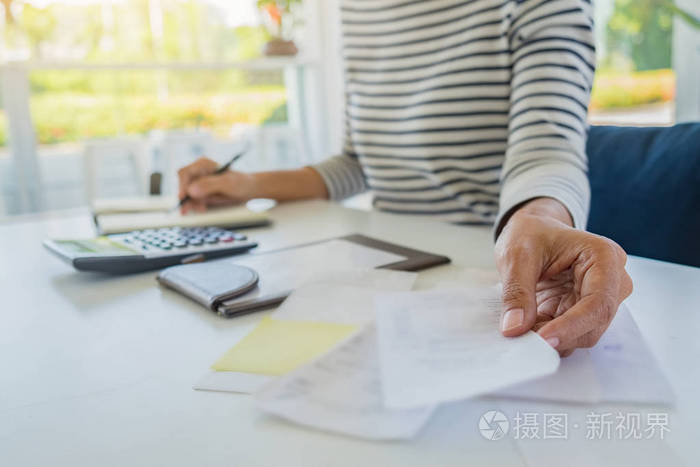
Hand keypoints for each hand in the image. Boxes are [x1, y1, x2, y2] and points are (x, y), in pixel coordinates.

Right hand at [177, 157, 256, 212]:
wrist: (249, 190)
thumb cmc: (241, 182)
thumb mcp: (227, 183)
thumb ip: (209, 185)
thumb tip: (191, 191)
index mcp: (203, 165)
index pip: (185, 173)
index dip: (182, 185)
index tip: (183, 197)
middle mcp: (198, 173)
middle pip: (183, 185)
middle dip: (187, 198)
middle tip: (190, 208)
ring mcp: (199, 184)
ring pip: (187, 195)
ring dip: (191, 204)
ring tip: (202, 209)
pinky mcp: (201, 194)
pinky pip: (193, 201)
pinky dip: (195, 206)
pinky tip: (202, 209)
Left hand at [495, 198, 632, 356]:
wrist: (533, 231)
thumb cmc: (531, 233)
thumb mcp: (516, 256)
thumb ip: (517, 292)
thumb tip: (515, 328)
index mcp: (604, 257)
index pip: (598, 303)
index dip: (572, 326)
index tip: (543, 340)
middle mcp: (612, 280)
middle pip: (595, 323)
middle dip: (560, 335)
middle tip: (522, 338)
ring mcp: (602, 297)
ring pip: (584, 333)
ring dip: (553, 337)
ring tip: (522, 326)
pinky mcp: (586, 310)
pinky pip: (571, 333)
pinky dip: (549, 334)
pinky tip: (529, 325)